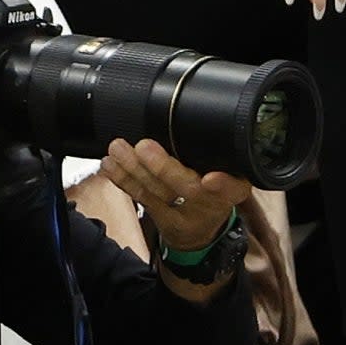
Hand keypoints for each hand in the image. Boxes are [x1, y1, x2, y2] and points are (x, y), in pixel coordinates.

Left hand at [100, 136, 249, 252]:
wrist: (201, 230)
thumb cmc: (216, 190)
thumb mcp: (235, 174)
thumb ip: (224, 154)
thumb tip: (201, 114)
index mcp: (232, 191)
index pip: (232, 189)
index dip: (222, 186)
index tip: (210, 180)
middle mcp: (207, 205)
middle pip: (186, 189)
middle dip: (163, 168)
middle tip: (144, 147)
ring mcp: (181, 214)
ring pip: (156, 192)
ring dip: (133, 169)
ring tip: (118, 149)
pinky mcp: (158, 217)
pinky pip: (140, 197)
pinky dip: (123, 179)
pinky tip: (110, 165)